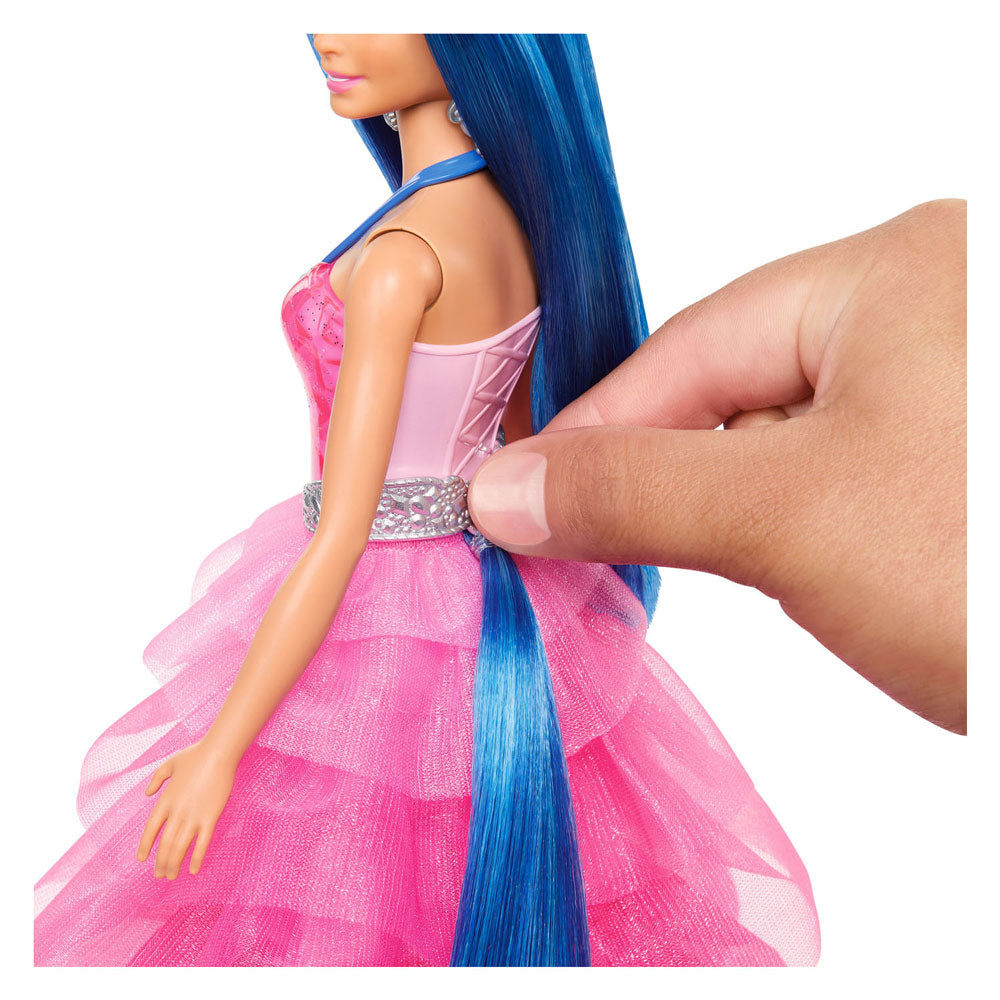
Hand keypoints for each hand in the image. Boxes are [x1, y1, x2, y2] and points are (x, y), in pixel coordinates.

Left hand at [136, 739, 237, 877]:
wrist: (218, 753)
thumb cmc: (195, 755)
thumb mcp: (170, 764)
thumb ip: (156, 779)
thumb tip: (147, 794)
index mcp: (165, 800)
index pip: (150, 829)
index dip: (145, 846)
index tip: (142, 859)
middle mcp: (177, 812)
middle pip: (165, 844)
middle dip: (161, 862)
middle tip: (159, 875)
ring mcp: (193, 816)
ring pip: (180, 848)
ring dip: (174, 864)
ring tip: (172, 876)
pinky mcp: (211, 817)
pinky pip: (202, 843)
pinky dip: (197, 858)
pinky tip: (194, 869)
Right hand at [468, 199, 965, 732]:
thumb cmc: (994, 568)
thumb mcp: (792, 519)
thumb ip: (632, 493)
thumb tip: (499, 491)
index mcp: (891, 273)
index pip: (690, 347)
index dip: (594, 428)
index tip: (519, 497)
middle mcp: (930, 309)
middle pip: (733, 389)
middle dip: (652, 470)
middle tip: (573, 541)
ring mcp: (954, 389)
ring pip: (783, 440)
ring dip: (714, 506)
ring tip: (658, 563)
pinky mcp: (967, 465)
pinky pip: (836, 478)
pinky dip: (779, 527)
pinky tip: (763, 569)